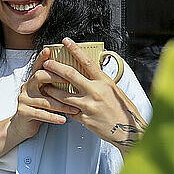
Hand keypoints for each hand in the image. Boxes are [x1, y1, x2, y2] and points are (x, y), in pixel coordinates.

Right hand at [9, 47, 79, 141]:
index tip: (49, 49)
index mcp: (33, 80)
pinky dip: (54, 117)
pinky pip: (41, 113)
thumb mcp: (45, 94)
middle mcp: (27, 87)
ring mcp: (24, 99)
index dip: (42, 57)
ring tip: (75, 108)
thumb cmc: (39, 107)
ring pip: (44, 99)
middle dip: (55, 77)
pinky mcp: (24, 112)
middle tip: (71, 81)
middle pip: (38, 76)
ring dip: (61, 104)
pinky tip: (64, 119)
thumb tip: (75, 75)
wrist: (22, 125)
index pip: (38, 66)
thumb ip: (54, 85)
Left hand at [41, 38, 147, 153]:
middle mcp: (95, 92)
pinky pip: (68, 110)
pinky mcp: (84, 118)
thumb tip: (91, 70)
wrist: (128, 131)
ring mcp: (88, 106)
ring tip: (45, 85)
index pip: (87, 61)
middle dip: (55, 67)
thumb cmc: (123, 109)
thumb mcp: (114, 90)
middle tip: (46, 63)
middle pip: (70, 75)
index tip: (66, 41)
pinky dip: (61, 106)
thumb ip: (100, 80)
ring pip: (63, 95)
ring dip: (51, 89)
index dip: (75, 50)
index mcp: (104, 82)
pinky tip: (54, 104)